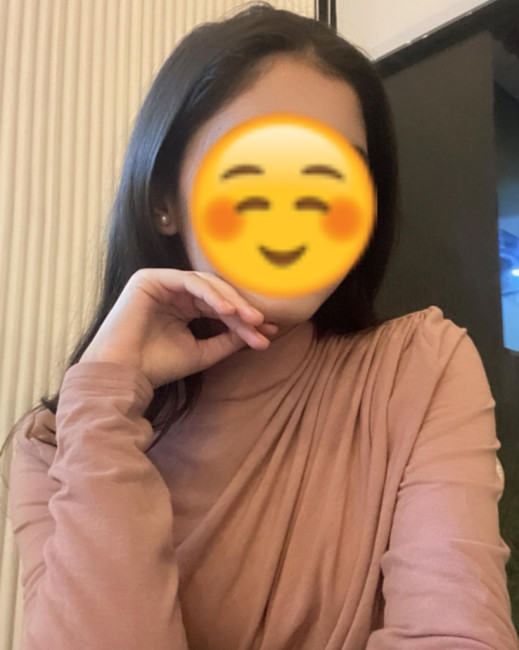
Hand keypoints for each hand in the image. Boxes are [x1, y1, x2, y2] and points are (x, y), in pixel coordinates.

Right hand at [79, 268, 277, 388]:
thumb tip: (259, 333)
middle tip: (263, 325)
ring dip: (231, 301)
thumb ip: (228, 340)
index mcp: (184, 307)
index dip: (245, 320)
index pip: (221, 308)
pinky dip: (210, 294)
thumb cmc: (158, 366)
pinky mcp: (150, 278)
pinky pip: (189, 281)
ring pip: (207, 285)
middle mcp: (174, 292)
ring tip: (250, 320)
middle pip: (217, 294)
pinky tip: (227, 310)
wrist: (124, 375)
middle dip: (242, 310)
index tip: (269, 334)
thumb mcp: (202, 352)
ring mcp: (162, 283)